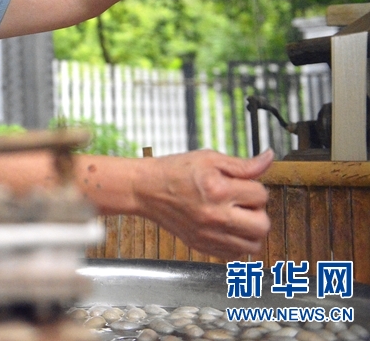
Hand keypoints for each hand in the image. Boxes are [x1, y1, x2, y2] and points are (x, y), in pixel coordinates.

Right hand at [135, 148, 273, 258]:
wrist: (146, 189)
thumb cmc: (174, 171)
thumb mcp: (209, 159)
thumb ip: (242, 164)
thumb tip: (268, 159)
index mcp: (218, 191)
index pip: (261, 195)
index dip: (254, 187)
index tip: (242, 184)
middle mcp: (215, 216)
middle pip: (262, 225)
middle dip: (258, 212)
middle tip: (244, 203)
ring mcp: (208, 234)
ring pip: (253, 245)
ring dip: (251, 231)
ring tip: (237, 217)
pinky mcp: (201, 245)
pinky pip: (235, 255)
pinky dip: (237, 244)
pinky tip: (227, 228)